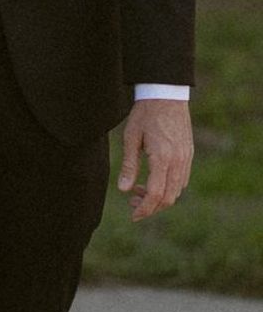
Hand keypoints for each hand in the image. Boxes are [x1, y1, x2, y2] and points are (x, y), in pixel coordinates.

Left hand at [117, 99, 192, 220]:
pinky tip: (152, 181)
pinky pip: (182, 180)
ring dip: (159, 198)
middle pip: (168, 198)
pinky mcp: (189, 154)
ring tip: (138, 191)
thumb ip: (128, 165)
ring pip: (177, 191)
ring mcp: (186, 158)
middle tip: (132, 204)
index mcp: (162, 158)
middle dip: (150, 207)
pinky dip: (168, 188)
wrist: (166, 94)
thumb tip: (123, 190)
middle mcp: (178, 161)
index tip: (133, 216)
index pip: (155, 194)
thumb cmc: (145, 114)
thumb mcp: (131, 138)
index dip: (144, 209)